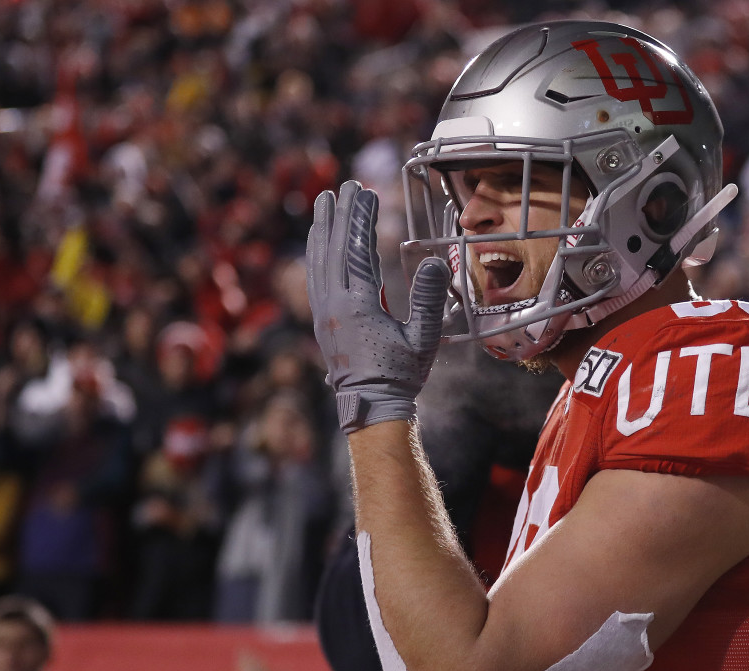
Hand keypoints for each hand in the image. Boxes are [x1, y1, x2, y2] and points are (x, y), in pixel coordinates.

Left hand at [306, 180, 450, 432]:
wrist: (371, 406)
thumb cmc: (401, 374)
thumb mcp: (422, 338)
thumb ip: (428, 299)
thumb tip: (434, 261)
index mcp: (357, 305)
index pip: (357, 250)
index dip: (361, 219)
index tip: (366, 192)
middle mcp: (333, 305)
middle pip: (334, 248)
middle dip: (341, 215)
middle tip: (347, 185)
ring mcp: (323, 312)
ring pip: (318, 260)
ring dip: (322, 228)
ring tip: (325, 201)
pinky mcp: (320, 320)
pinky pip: (314, 277)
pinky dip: (316, 252)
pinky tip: (319, 240)